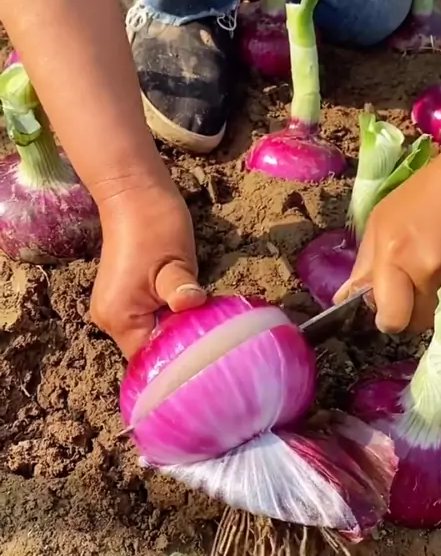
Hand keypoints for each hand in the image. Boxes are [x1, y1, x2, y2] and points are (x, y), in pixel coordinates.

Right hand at [91, 183, 205, 357]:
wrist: (134, 193)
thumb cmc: (152, 225)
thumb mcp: (174, 261)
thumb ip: (181, 290)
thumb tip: (193, 305)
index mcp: (118, 318)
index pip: (150, 361)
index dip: (178, 362)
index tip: (208, 356)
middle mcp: (112, 321)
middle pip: (151, 352)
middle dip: (181, 348)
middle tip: (213, 340)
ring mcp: (119, 309)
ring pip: (153, 336)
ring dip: (178, 331)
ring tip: (205, 325)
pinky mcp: (129, 298)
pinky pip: (152, 321)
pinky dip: (172, 318)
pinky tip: (191, 310)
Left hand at [334, 144, 440, 332]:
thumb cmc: (422, 195)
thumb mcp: (380, 221)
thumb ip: (363, 265)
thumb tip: (345, 299)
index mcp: (397, 255)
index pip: (391, 319)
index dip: (386, 317)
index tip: (385, 306)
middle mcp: (429, 272)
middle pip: (414, 323)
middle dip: (407, 310)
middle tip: (407, 284)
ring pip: (437, 316)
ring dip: (428, 303)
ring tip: (429, 270)